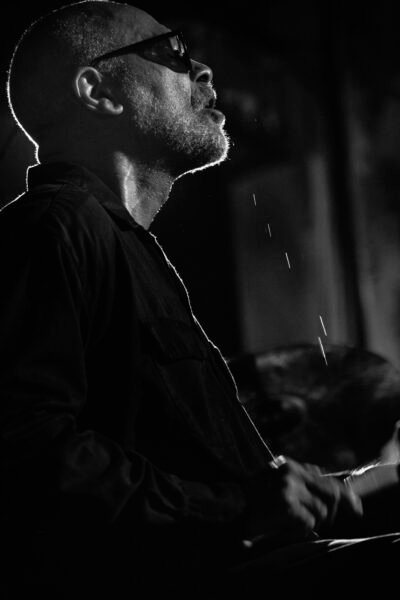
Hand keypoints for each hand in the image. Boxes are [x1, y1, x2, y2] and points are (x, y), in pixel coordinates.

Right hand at [243, 456, 362, 545]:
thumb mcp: (278, 481)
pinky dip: (300, 528)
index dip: (345, 494)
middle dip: (331, 511)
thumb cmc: (256, 499)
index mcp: (289, 465)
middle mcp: (291, 473)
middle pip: (331, 493)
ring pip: (321, 511)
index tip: (357, 508)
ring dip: (310, 522)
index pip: (326, 478)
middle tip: (316, 519)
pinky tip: (283, 525)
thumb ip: (303, 481)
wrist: (233, 511)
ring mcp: (289, 488)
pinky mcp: (287, 505)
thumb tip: (336, 490)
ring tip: (289, 520)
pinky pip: (309, 522)